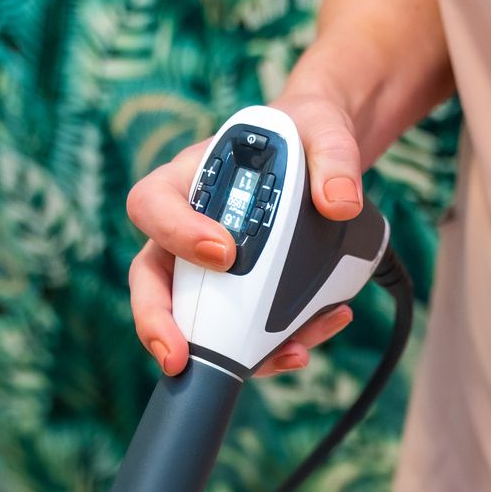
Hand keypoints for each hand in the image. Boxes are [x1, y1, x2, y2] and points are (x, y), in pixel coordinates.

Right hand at [126, 91, 362, 377]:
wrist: (326, 159)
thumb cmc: (308, 136)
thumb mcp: (327, 133)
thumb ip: (335, 159)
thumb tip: (340, 204)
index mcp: (191, 177)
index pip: (153, 204)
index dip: (176, 233)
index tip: (224, 254)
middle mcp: (187, 225)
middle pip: (150, 278)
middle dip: (159, 322)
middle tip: (178, 358)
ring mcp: (207, 267)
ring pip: (191, 317)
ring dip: (227, 350)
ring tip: (283, 357)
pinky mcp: (238, 295)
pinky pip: (240, 331)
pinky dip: (271, 348)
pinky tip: (308, 343)